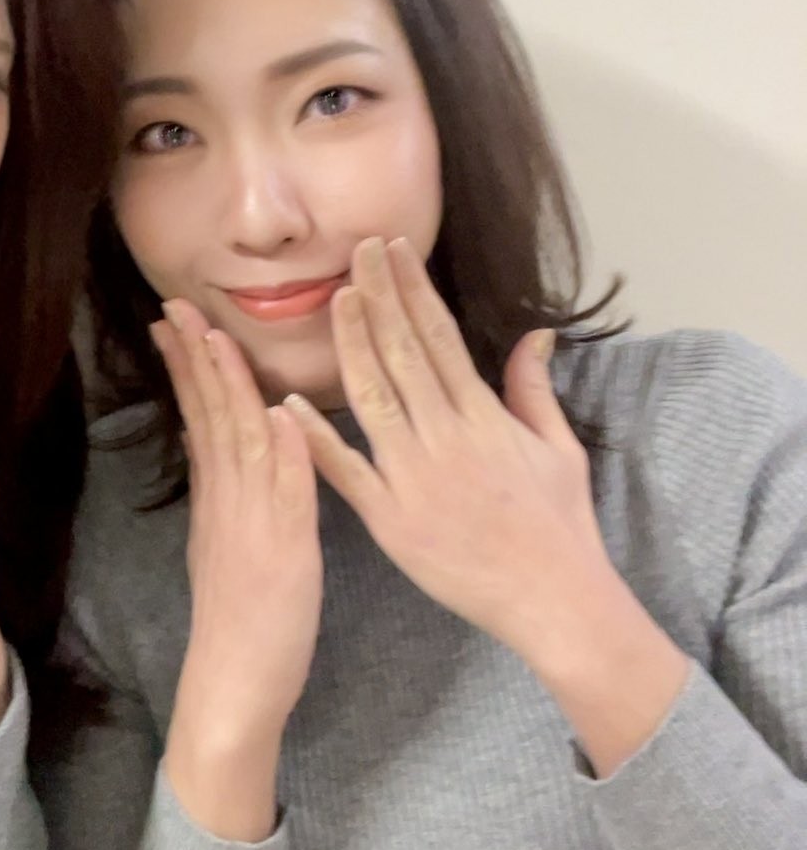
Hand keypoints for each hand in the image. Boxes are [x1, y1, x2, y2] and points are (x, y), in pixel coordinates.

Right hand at [153, 298, 322, 838]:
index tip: (176, 318)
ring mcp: (251, 523)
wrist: (234, 685)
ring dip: (229, 387)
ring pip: (237, 441)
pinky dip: (282, 453)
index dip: (190, 365)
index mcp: (218, 497)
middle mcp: (227, 501)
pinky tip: (281, 413)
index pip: (201, 415)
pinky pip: (283, 495)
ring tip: (214, 336)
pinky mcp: (280, 552)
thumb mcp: (226, 544)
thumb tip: (207, 440)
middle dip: (194, 357)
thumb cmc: (244, 622)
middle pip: (210, 415)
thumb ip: (219, 491)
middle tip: (175, 306)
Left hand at [287, 237, 642, 672]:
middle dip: (379, 296)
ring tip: (334, 297)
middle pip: (404, 353)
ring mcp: (415, 478)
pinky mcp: (391, 520)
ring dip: (351, 345)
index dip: (413, 289)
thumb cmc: (561, 526)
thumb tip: (535, 333)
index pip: (440, 336)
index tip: (394, 249)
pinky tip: (289, 401)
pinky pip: (346, 472)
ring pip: (373, 397)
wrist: (555, 601)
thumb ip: (533, 388)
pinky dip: (316, 438)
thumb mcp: (559, 448)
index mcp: (485, 417)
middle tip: (356, 248)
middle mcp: (447, 438)